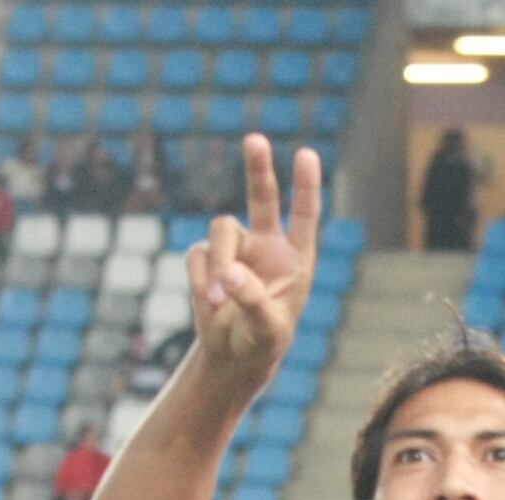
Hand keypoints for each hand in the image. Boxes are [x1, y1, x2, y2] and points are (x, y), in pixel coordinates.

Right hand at [184, 135, 321, 391]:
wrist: (233, 356)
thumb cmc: (262, 343)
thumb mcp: (266, 330)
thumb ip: (253, 301)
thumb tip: (230, 274)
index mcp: (295, 260)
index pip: (303, 216)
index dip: (305, 187)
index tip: (306, 154)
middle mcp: (266, 246)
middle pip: (261, 196)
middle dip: (257, 168)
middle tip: (255, 139)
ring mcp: (235, 249)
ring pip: (221, 231)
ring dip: (219, 262)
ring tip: (219, 300)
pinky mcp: (207, 259)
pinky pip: (197, 256)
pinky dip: (201, 281)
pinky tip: (210, 305)